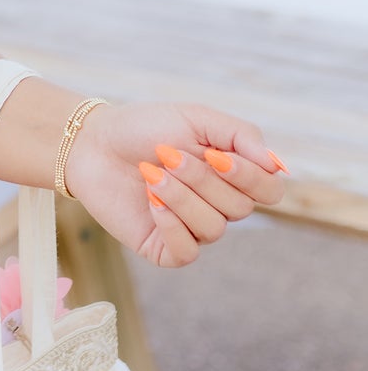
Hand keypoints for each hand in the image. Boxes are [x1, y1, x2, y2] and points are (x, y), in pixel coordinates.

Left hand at [64, 100, 286, 269]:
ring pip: (214, 229)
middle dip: (202, 179)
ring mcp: (192, 229)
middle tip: (167, 154)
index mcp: (233, 175)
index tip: (215, 154)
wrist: (92, 143)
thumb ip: (241, 136)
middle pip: (240, 208)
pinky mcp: (164, 248)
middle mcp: (219, 205)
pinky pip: (187, 252)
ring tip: (151, 173)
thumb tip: (278, 166)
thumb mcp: (197, 119)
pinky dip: (171, 225)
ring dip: (181, 198)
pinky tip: (150, 201)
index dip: (249, 177)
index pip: (270, 191)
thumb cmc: (146, 127)